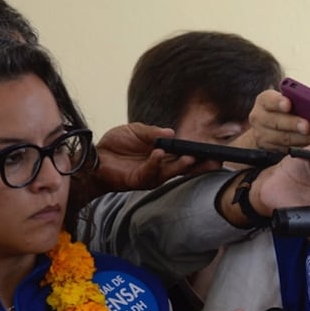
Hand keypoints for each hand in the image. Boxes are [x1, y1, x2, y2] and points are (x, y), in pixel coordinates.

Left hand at [82, 123, 208, 197]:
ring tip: (190, 158)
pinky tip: (158, 154)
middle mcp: (162, 166)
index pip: (186, 154)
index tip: (214, 152)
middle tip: (214, 161)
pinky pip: (151, 172)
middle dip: (201, 165)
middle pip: (186, 167)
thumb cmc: (116, 144)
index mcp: (164, 154)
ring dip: (182, 165)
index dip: (200, 154)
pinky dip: (156, 163)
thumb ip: (153, 132)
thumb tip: (172, 133)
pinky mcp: (139, 180)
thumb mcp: (136, 130)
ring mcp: (152, 174)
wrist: (95, 156)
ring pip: (172, 172)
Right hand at [250, 89, 309, 150]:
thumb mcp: (286, 100)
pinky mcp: (269, 148)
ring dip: (301, 139)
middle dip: (293, 124)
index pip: (269, 100)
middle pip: (276, 121)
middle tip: (307, 126)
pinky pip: (286, 149)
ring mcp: (262, 135)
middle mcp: (259, 117)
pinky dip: (300, 147)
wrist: (267, 126)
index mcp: (264, 101)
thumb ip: (297, 100)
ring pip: (282, 138)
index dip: (278, 102)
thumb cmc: (283, 109)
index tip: (288, 104)